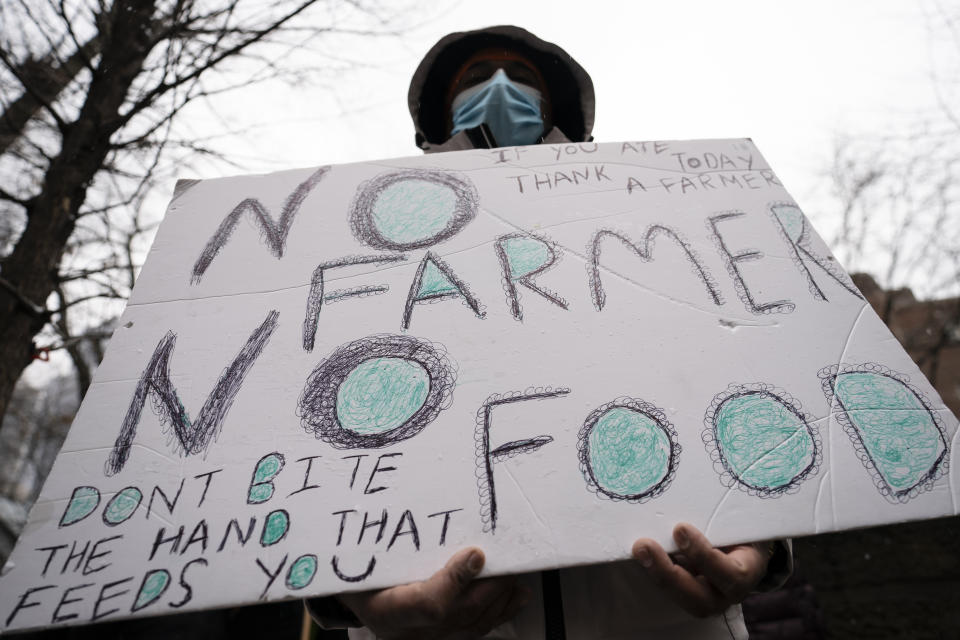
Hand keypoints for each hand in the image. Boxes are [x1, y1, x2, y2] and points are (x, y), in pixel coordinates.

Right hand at [337, 547, 529, 638]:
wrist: (355, 602)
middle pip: (459, 614)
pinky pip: (476, 631)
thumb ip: (382, 543)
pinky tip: (515, 596)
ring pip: (472, 626)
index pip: (429, 605)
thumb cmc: (355, 575)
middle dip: (489, 586)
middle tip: (507, 558)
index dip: (456, 582)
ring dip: (499, 598)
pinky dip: (500, 612)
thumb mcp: (359, 559)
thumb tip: (415, 504)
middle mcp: (408, 633)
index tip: (475, 554)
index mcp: (385, 610)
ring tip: (514, 571)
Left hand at [632, 523, 769, 617]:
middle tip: (645, 546)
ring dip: (657, 575)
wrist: (741, 535)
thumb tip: (693, 489)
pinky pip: (671, 590)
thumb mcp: (737, 516)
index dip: (705, 556)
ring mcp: (708, 596)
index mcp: (749, 570)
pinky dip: (653, 573)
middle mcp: (729, 592)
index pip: (733, 575)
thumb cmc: (740, 521)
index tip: (680, 528)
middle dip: (669, 575)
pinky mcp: (688, 591)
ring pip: (683, 600)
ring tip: (639, 550)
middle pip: (702, 602)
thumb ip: (721, 511)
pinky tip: (640, 554)